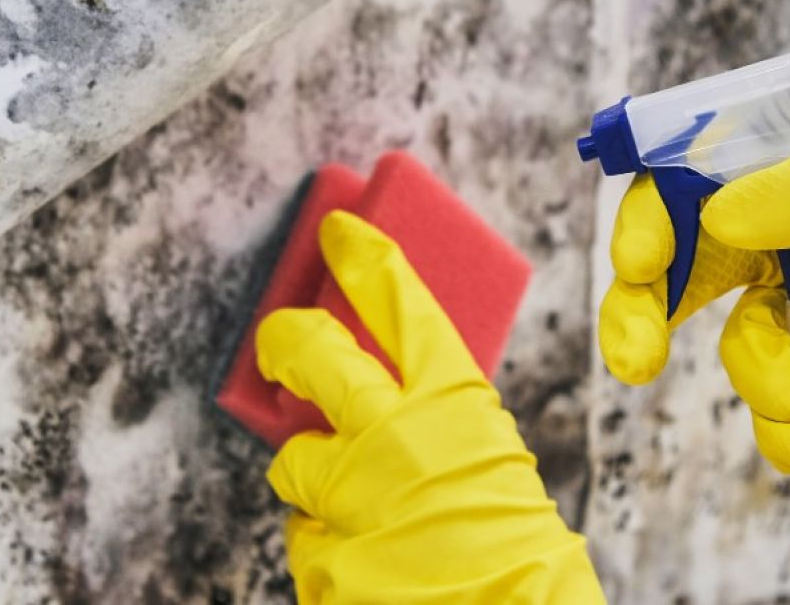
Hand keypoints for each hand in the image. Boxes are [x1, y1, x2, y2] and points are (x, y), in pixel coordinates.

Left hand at [257, 211, 604, 603]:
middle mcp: (394, 438)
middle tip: (278, 338)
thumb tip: (379, 388)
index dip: (364, 258)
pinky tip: (367, 557)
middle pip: (312, 353)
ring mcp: (353, 499)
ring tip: (359, 505)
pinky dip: (328, 543)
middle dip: (285, 337)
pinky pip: (305, 535)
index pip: (400, 302)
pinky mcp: (324, 557)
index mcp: (453, 403)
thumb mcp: (487, 452)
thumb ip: (435, 416)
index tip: (337, 231)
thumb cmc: (511, 543)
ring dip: (315, 479)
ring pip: (292, 461)